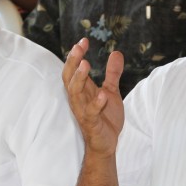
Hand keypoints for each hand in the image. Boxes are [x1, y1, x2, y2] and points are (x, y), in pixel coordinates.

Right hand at [62, 38, 124, 157]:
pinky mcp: (91, 124)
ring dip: (79, 79)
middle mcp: (79, 99)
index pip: (74, 69)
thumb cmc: (105, 118)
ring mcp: (83, 111)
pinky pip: (90, 113)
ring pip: (75, 94)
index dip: (76, 55)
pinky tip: (103, 94)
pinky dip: (96, 104)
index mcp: (82, 90)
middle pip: (69, 78)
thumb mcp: (111, 92)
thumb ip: (112, 74)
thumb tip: (116, 52)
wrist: (107, 144)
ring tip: (86, 65)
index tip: (83, 40)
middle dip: (72, 62)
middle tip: (79, 47)